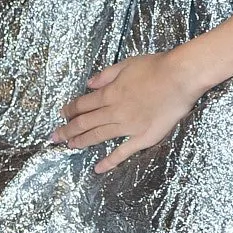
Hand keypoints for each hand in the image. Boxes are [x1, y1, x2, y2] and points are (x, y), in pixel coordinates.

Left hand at [51, 53, 202, 173]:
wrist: (179, 78)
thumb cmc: (155, 67)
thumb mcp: (126, 64)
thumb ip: (106, 75)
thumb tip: (89, 84)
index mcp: (109, 93)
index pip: (83, 104)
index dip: (70, 110)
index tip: (62, 114)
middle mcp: (114, 111)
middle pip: (85, 122)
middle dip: (67, 130)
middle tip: (54, 137)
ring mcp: (128, 126)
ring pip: (98, 136)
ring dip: (81, 142)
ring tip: (69, 146)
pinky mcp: (143, 137)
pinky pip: (123, 151)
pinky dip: (109, 161)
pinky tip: (98, 168)